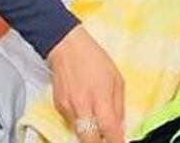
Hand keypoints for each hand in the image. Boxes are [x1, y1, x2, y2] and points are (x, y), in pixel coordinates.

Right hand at [47, 26, 124, 142]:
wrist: (67, 47)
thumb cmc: (93, 59)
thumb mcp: (117, 79)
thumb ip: (119, 105)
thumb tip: (120, 126)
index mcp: (100, 97)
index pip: (109, 129)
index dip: (116, 141)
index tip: (120, 142)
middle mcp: (82, 105)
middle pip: (90, 140)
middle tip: (108, 138)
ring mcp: (68, 108)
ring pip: (80, 134)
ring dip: (90, 133)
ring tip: (97, 122)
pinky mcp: (59, 107)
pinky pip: (72, 122)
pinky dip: (81, 121)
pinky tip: (85, 109)